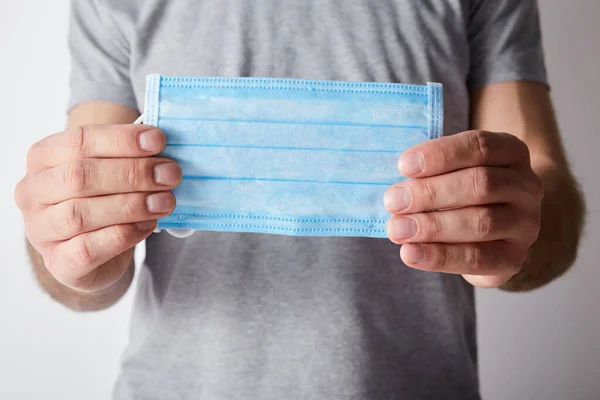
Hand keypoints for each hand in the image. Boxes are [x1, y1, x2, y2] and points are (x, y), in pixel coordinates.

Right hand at [15, 124, 180, 291]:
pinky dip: (123, 235)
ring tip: (165, 201)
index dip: (121, 140)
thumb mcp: (112, 171)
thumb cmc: (104, 200)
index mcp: (43, 157)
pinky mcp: (57, 263)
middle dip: (132, 173)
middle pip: (79, 176)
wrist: (94, 253)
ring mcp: (40, 230)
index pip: (79, 140)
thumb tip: (162, 147)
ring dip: (130, 205)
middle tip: (170, 175)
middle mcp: (33, 192)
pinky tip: (148, 225)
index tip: (158, 141)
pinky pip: (87, 249)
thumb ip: (130, 157)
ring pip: (80, 214)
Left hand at [383, 130, 542, 287]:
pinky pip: (477, 258)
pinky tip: (410, 253)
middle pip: (480, 184)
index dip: (441, 155)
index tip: (403, 166)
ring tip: (397, 229)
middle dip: (430, 193)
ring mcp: (525, 224)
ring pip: (480, 222)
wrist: (491, 237)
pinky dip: (439, 256)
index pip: (480, 146)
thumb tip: (396, 185)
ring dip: (432, 226)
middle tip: (393, 201)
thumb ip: (430, 172)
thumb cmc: (461, 195)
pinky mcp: (514, 258)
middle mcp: (526, 186)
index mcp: (511, 152)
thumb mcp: (452, 172)